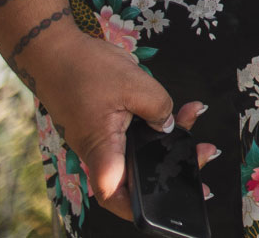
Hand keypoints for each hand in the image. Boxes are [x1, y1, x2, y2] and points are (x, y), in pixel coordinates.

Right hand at [0, 0, 198, 221]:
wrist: (55, 51)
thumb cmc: (86, 69)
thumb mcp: (135, 84)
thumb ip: (159, 108)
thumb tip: (168, 125)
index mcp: (101, 147)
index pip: (114, 191)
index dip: (136, 206)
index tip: (164, 207)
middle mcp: (99, 150)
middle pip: (135, 174)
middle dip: (171, 169)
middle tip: (203, 155)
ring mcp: (101, 139)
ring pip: (139, 151)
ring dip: (169, 141)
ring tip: (194, 119)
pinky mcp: (105, 125)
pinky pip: (134, 133)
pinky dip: (157, 123)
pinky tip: (183, 109)